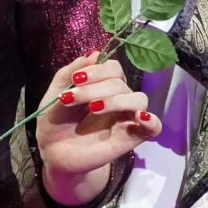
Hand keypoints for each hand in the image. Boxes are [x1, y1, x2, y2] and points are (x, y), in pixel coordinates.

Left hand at [34, 54, 161, 203]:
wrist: (53, 153)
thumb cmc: (55, 122)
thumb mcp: (54, 94)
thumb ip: (69, 74)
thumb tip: (94, 54)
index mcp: (102, 86)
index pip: (113, 68)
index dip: (97, 70)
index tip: (75, 80)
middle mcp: (117, 98)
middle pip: (121, 82)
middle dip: (95, 87)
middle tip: (71, 99)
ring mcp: (125, 118)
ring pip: (138, 99)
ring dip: (115, 100)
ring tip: (92, 108)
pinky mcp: (131, 139)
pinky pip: (154, 128)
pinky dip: (151, 121)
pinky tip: (137, 118)